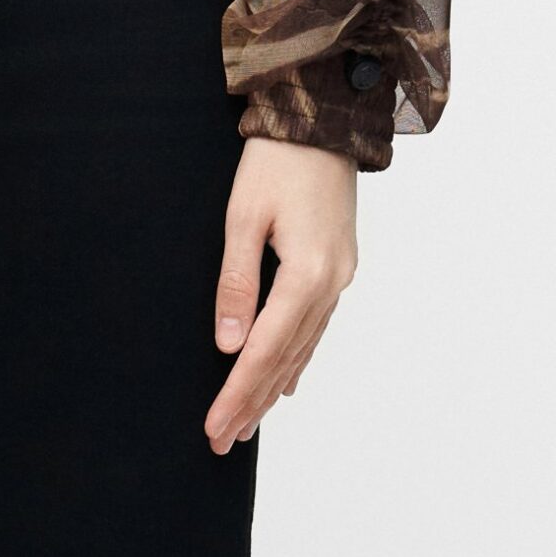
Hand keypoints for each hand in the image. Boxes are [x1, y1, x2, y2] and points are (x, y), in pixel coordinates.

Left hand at [205, 134, 358, 454]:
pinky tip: (284, 380)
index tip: (215, 426)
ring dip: (274, 386)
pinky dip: (295, 357)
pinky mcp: (339, 264)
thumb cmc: (276, 159)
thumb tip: (228, 345)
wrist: (322, 116)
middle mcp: (332, 284)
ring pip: (303, 347)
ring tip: (247, 422)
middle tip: (223, 440)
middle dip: (253, 401)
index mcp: (308, 274)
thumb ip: (236, 282)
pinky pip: (314, 326)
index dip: (238, 391)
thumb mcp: (243, 215)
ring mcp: (341, 276)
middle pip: (286, 359)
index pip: (264, 350)